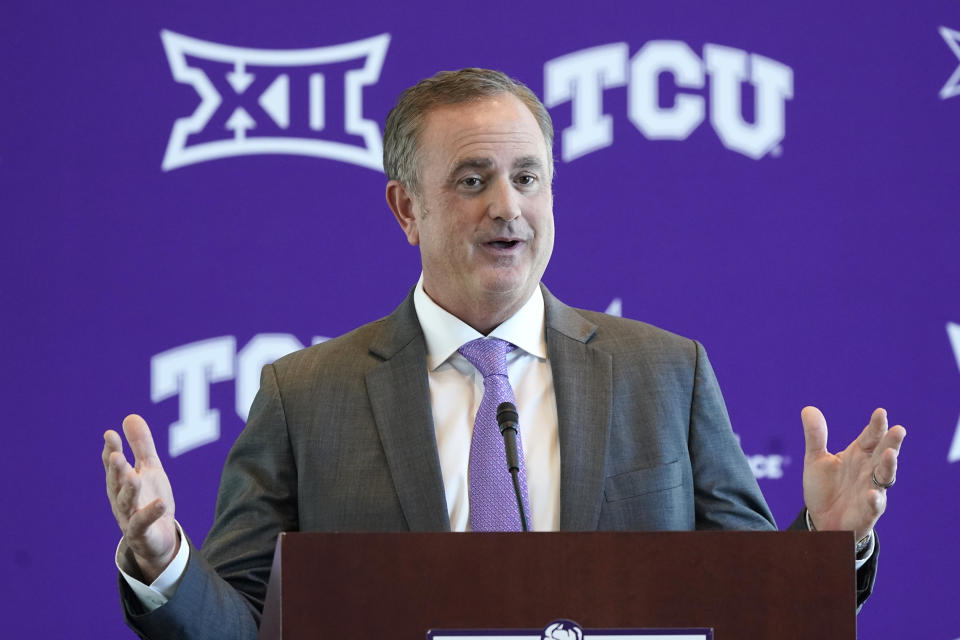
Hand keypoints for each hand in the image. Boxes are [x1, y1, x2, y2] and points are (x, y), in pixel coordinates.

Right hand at [103, 414, 178, 581]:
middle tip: (116, 454)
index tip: (110, 434)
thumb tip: (130, 416)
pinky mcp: (141, 533)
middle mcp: (120, 499)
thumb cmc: (150, 500)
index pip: (113, 464)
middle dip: (115, 469)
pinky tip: (161, 503)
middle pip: (116, 483)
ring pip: (125, 503)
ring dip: (129, 490)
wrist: (160, 538)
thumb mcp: (150, 469)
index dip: (111, 450)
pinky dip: (151, 513)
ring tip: (134, 476)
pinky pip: (144, 523)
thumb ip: (141, 445)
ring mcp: (129, 517)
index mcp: (120, 483)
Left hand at [801, 406, 904, 541]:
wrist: (821, 520)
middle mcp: (869, 470)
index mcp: (858, 455)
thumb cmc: (824, 488)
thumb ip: (815, 436)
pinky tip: (872, 494)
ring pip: (885, 477)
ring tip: (890, 454)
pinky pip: (874, 506)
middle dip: (892, 442)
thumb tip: (808, 408)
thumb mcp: (815, 460)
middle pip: (883, 453)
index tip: (880, 412)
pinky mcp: (868, 512)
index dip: (876, 425)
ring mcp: (871, 490)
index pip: (870, 437)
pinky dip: (875, 500)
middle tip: (899, 429)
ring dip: (889, 466)